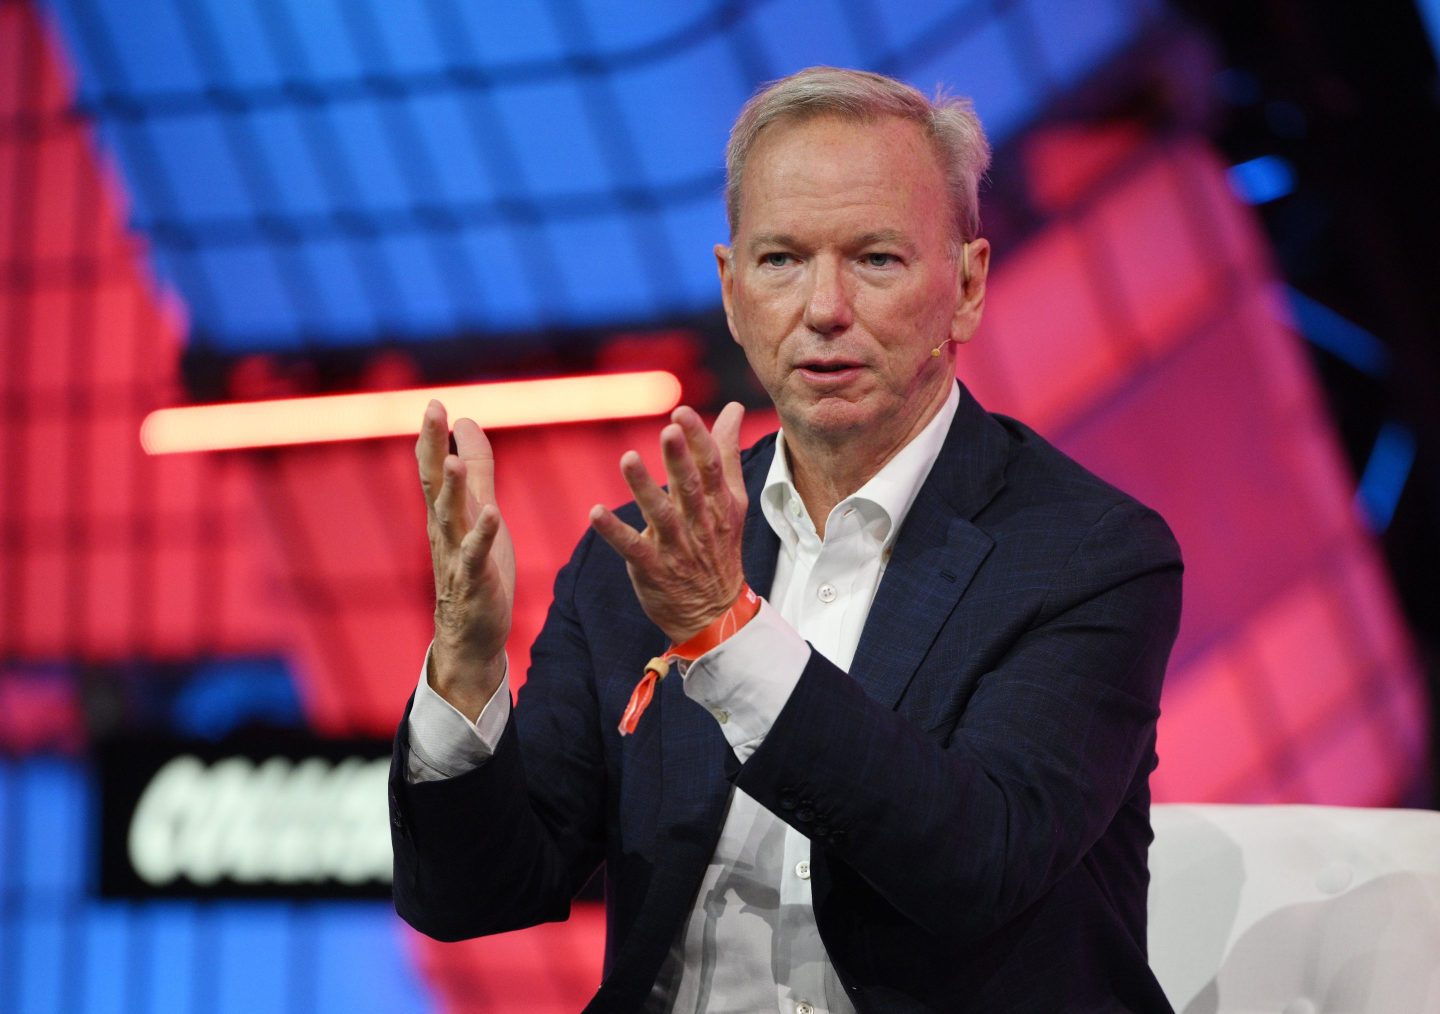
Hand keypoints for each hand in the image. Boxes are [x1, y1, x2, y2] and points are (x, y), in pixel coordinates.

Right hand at [417, 400, 514, 719]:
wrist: (471, 633)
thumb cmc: (475, 567)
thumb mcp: (479, 509)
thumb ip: (475, 468)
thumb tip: (465, 422)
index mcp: (445, 512)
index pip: (432, 467)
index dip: (432, 435)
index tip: (434, 401)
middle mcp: (444, 529)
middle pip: (434, 483)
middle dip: (432, 446)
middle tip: (432, 411)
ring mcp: (456, 555)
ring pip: (449, 517)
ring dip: (449, 488)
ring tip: (449, 459)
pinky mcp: (475, 580)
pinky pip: (476, 555)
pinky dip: (482, 534)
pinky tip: (491, 513)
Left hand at [590, 402, 747, 642]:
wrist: (716, 612)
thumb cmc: (720, 546)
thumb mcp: (732, 499)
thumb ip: (727, 452)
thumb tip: (733, 407)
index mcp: (720, 503)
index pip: (712, 466)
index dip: (699, 439)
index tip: (682, 412)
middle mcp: (700, 523)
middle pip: (690, 487)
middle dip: (679, 459)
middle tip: (668, 430)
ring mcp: (676, 547)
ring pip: (661, 515)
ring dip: (644, 488)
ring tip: (628, 459)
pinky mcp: (653, 568)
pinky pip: (632, 548)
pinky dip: (614, 531)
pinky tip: (596, 512)